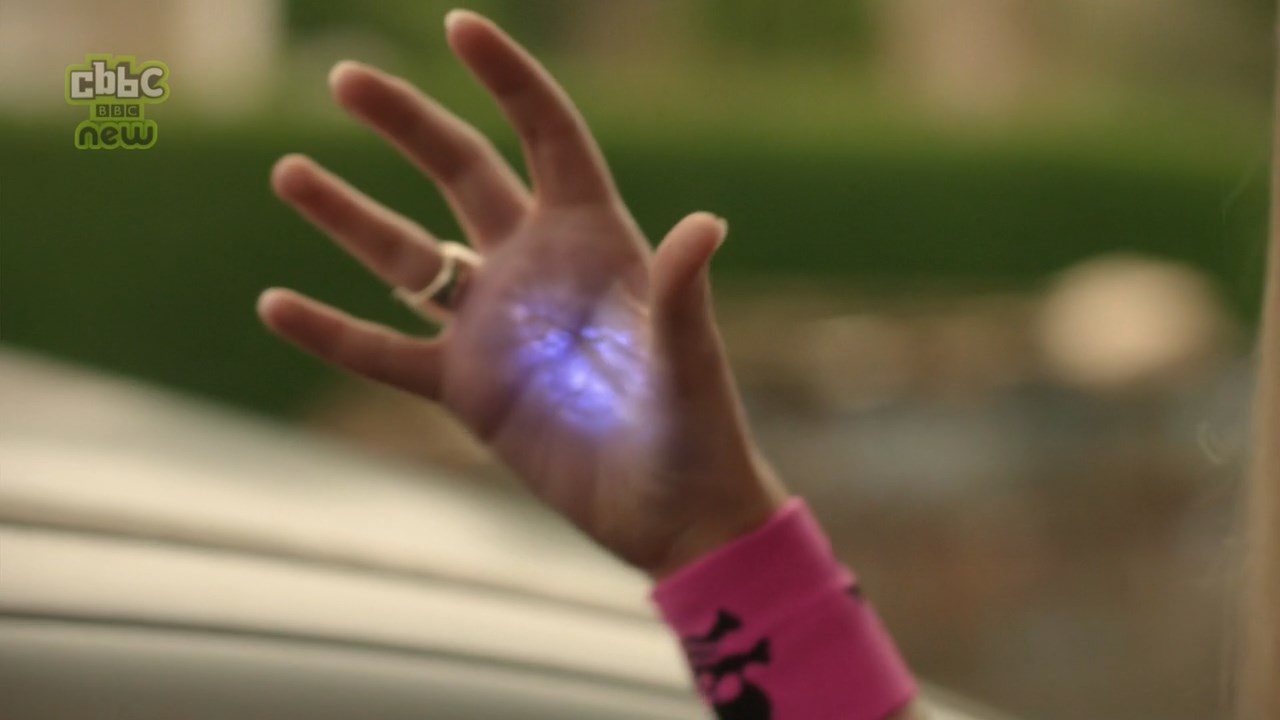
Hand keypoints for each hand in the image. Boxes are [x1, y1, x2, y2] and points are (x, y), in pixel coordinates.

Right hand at [257, 10, 786, 578]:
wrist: (669, 512)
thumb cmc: (694, 431)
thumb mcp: (687, 363)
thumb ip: (681, 296)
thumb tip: (705, 225)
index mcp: (594, 240)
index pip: (547, 136)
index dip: (508, 80)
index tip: (459, 26)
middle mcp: (535, 268)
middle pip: (460, 173)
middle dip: (406, 123)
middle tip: (344, 76)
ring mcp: (494, 326)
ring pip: (408, 256)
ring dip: (349, 215)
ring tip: (288, 170)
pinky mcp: (468, 388)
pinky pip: (387, 352)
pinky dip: (333, 332)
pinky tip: (275, 303)